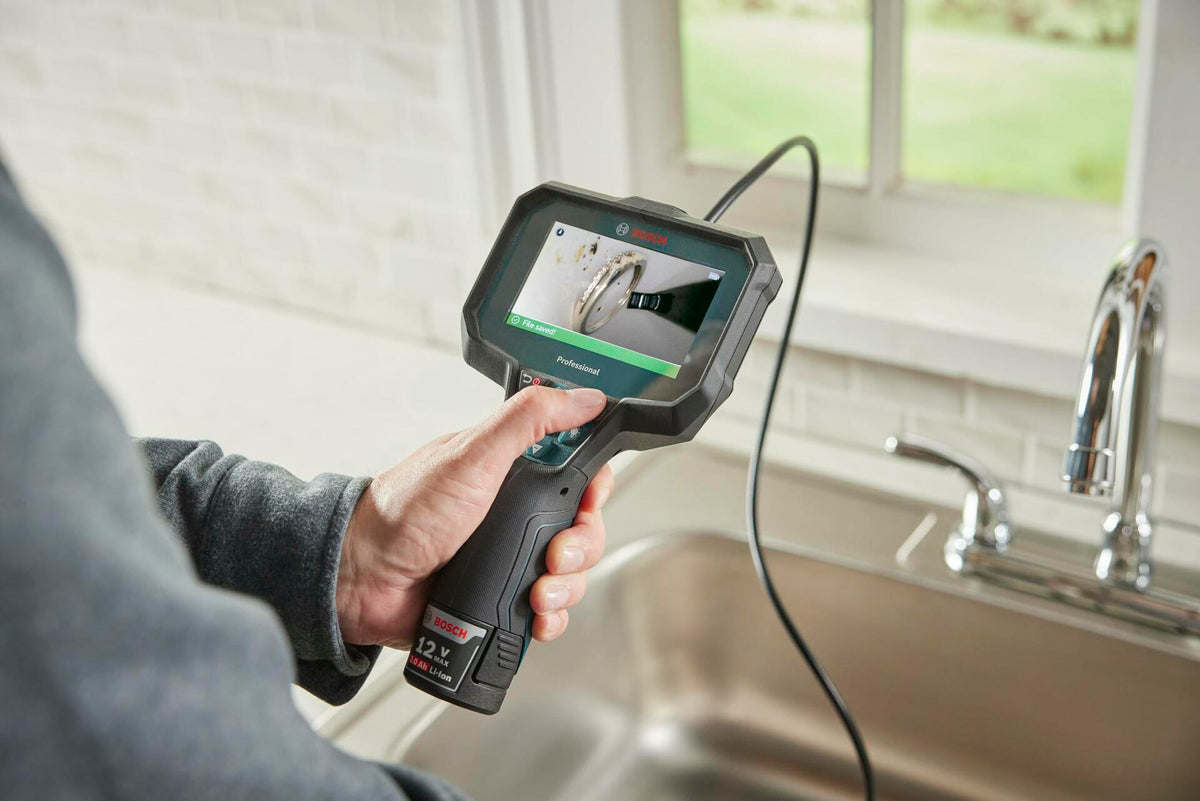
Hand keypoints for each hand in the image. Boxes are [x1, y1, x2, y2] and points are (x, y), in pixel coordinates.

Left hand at [336, 386, 612, 648]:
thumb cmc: (405, 511)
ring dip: (566, 587)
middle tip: (556, 554)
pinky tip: (535, 617)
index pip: (578, 472)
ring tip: (538, 592)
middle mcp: (515, 514)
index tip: (588, 498)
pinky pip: (548, 612)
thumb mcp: (473, 455)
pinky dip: (551, 618)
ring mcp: (510, 556)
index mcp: (513, 471)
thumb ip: (529, 419)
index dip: (595, 486)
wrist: (363, 579)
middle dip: (581, 546)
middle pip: (583, 527)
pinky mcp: (502, 596)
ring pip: (571, 573)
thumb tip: (583, 398)